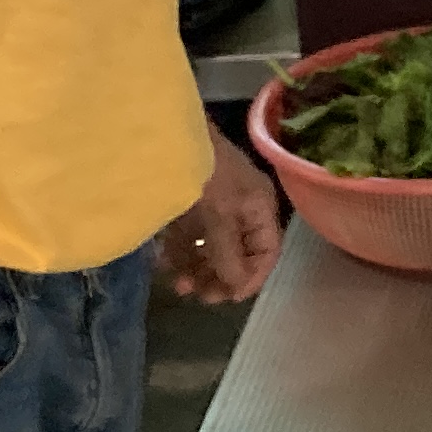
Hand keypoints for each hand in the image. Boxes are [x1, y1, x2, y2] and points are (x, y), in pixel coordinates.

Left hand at [158, 126, 283, 303]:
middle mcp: (241, 208)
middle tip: (202, 297)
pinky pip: (188, 237)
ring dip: (198, 269)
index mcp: (259, 207)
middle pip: (238, 253)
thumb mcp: (220, 214)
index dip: (252, 276)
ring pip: (211, 247)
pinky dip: (180, 253)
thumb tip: (236, 285)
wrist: (168, 135)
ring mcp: (214, 206)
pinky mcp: (188, 204)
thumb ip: (227, 252)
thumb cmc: (206, 173)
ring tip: (179, 286)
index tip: (230, 297)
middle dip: (220, 277)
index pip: (267, 251)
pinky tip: (165, 265)